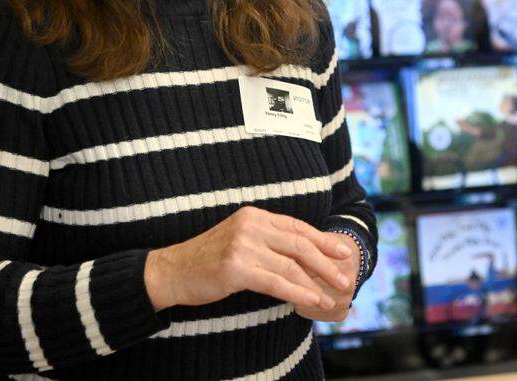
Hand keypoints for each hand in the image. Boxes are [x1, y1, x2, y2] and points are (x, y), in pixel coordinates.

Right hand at [143, 206, 353, 311]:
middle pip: (299, 244)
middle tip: (345, 278)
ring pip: (291, 264)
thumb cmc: (208, 260)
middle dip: (327, 262)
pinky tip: (312, 300)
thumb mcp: (239, 240)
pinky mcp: (236, 268)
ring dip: (316, 282)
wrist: (172, 271)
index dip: (323, 240)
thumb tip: (304, 255)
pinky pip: (275, 282)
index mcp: (254, 216)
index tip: (343, 252)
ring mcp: (243, 246)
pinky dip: (298, 291)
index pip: (297, 227)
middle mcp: (251, 226)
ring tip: (333, 295)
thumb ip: (267, 241)